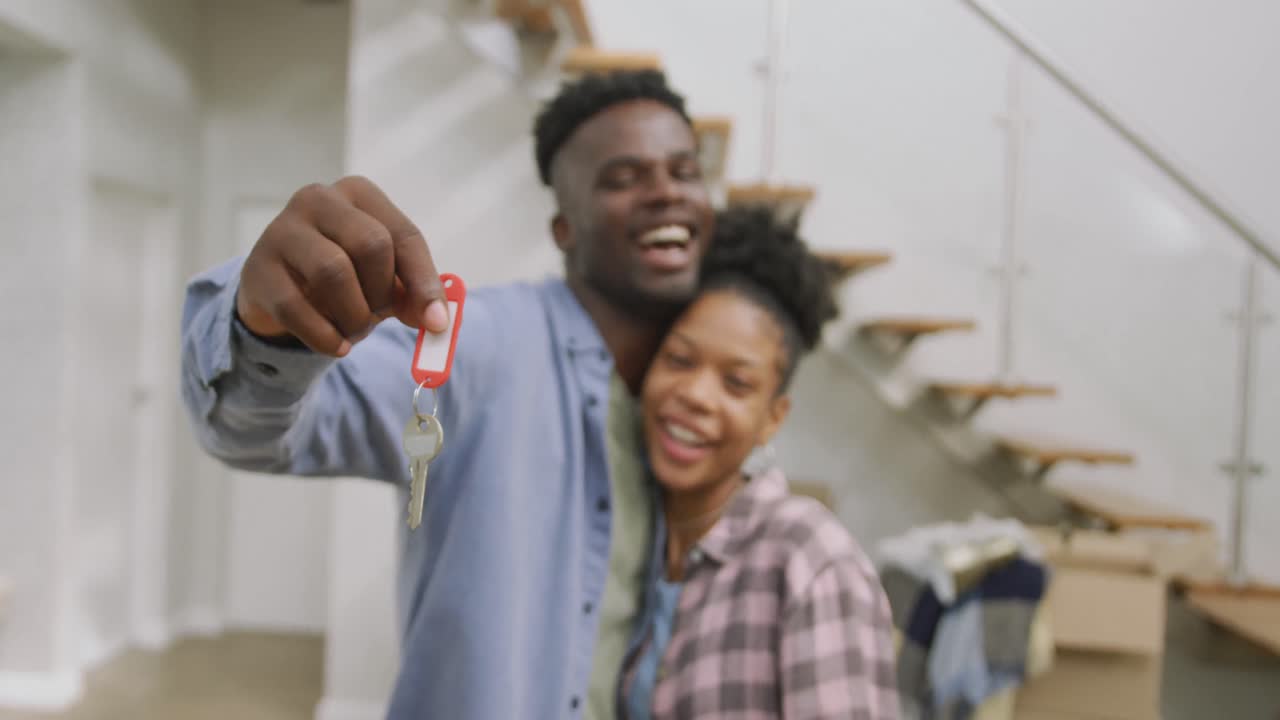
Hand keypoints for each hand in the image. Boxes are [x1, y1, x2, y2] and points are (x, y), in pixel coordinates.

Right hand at [235, 176, 449, 355]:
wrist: (280, 291)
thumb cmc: (345, 278)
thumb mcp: (383, 280)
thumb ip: (412, 295)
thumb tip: (438, 321)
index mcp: (359, 194)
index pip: (404, 235)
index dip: (424, 282)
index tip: (437, 322)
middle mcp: (319, 200)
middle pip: (371, 245)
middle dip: (382, 293)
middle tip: (378, 317)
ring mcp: (282, 229)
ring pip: (333, 271)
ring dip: (354, 315)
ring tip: (353, 329)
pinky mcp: (258, 268)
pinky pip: (296, 306)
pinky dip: (324, 335)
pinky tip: (335, 345)